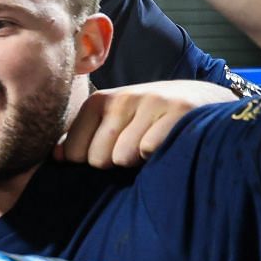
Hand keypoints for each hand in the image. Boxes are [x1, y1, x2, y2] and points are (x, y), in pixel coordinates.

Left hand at [55, 80, 234, 167]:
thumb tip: (56, 156)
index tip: (111, 149)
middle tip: (136, 146)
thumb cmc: (148, 119)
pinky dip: (159, 155)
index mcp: (99, 100)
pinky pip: (149, 150)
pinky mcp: (179, 109)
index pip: (73, 153)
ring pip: (122, 158)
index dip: (92, 161)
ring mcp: (151, 101)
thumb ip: (82, 137)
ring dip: (138, 161)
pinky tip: (169, 142)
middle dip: (115, 163)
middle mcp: (122, 97)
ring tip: (152, 144)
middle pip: (97, 159)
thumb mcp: (113, 122)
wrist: (203, 100)